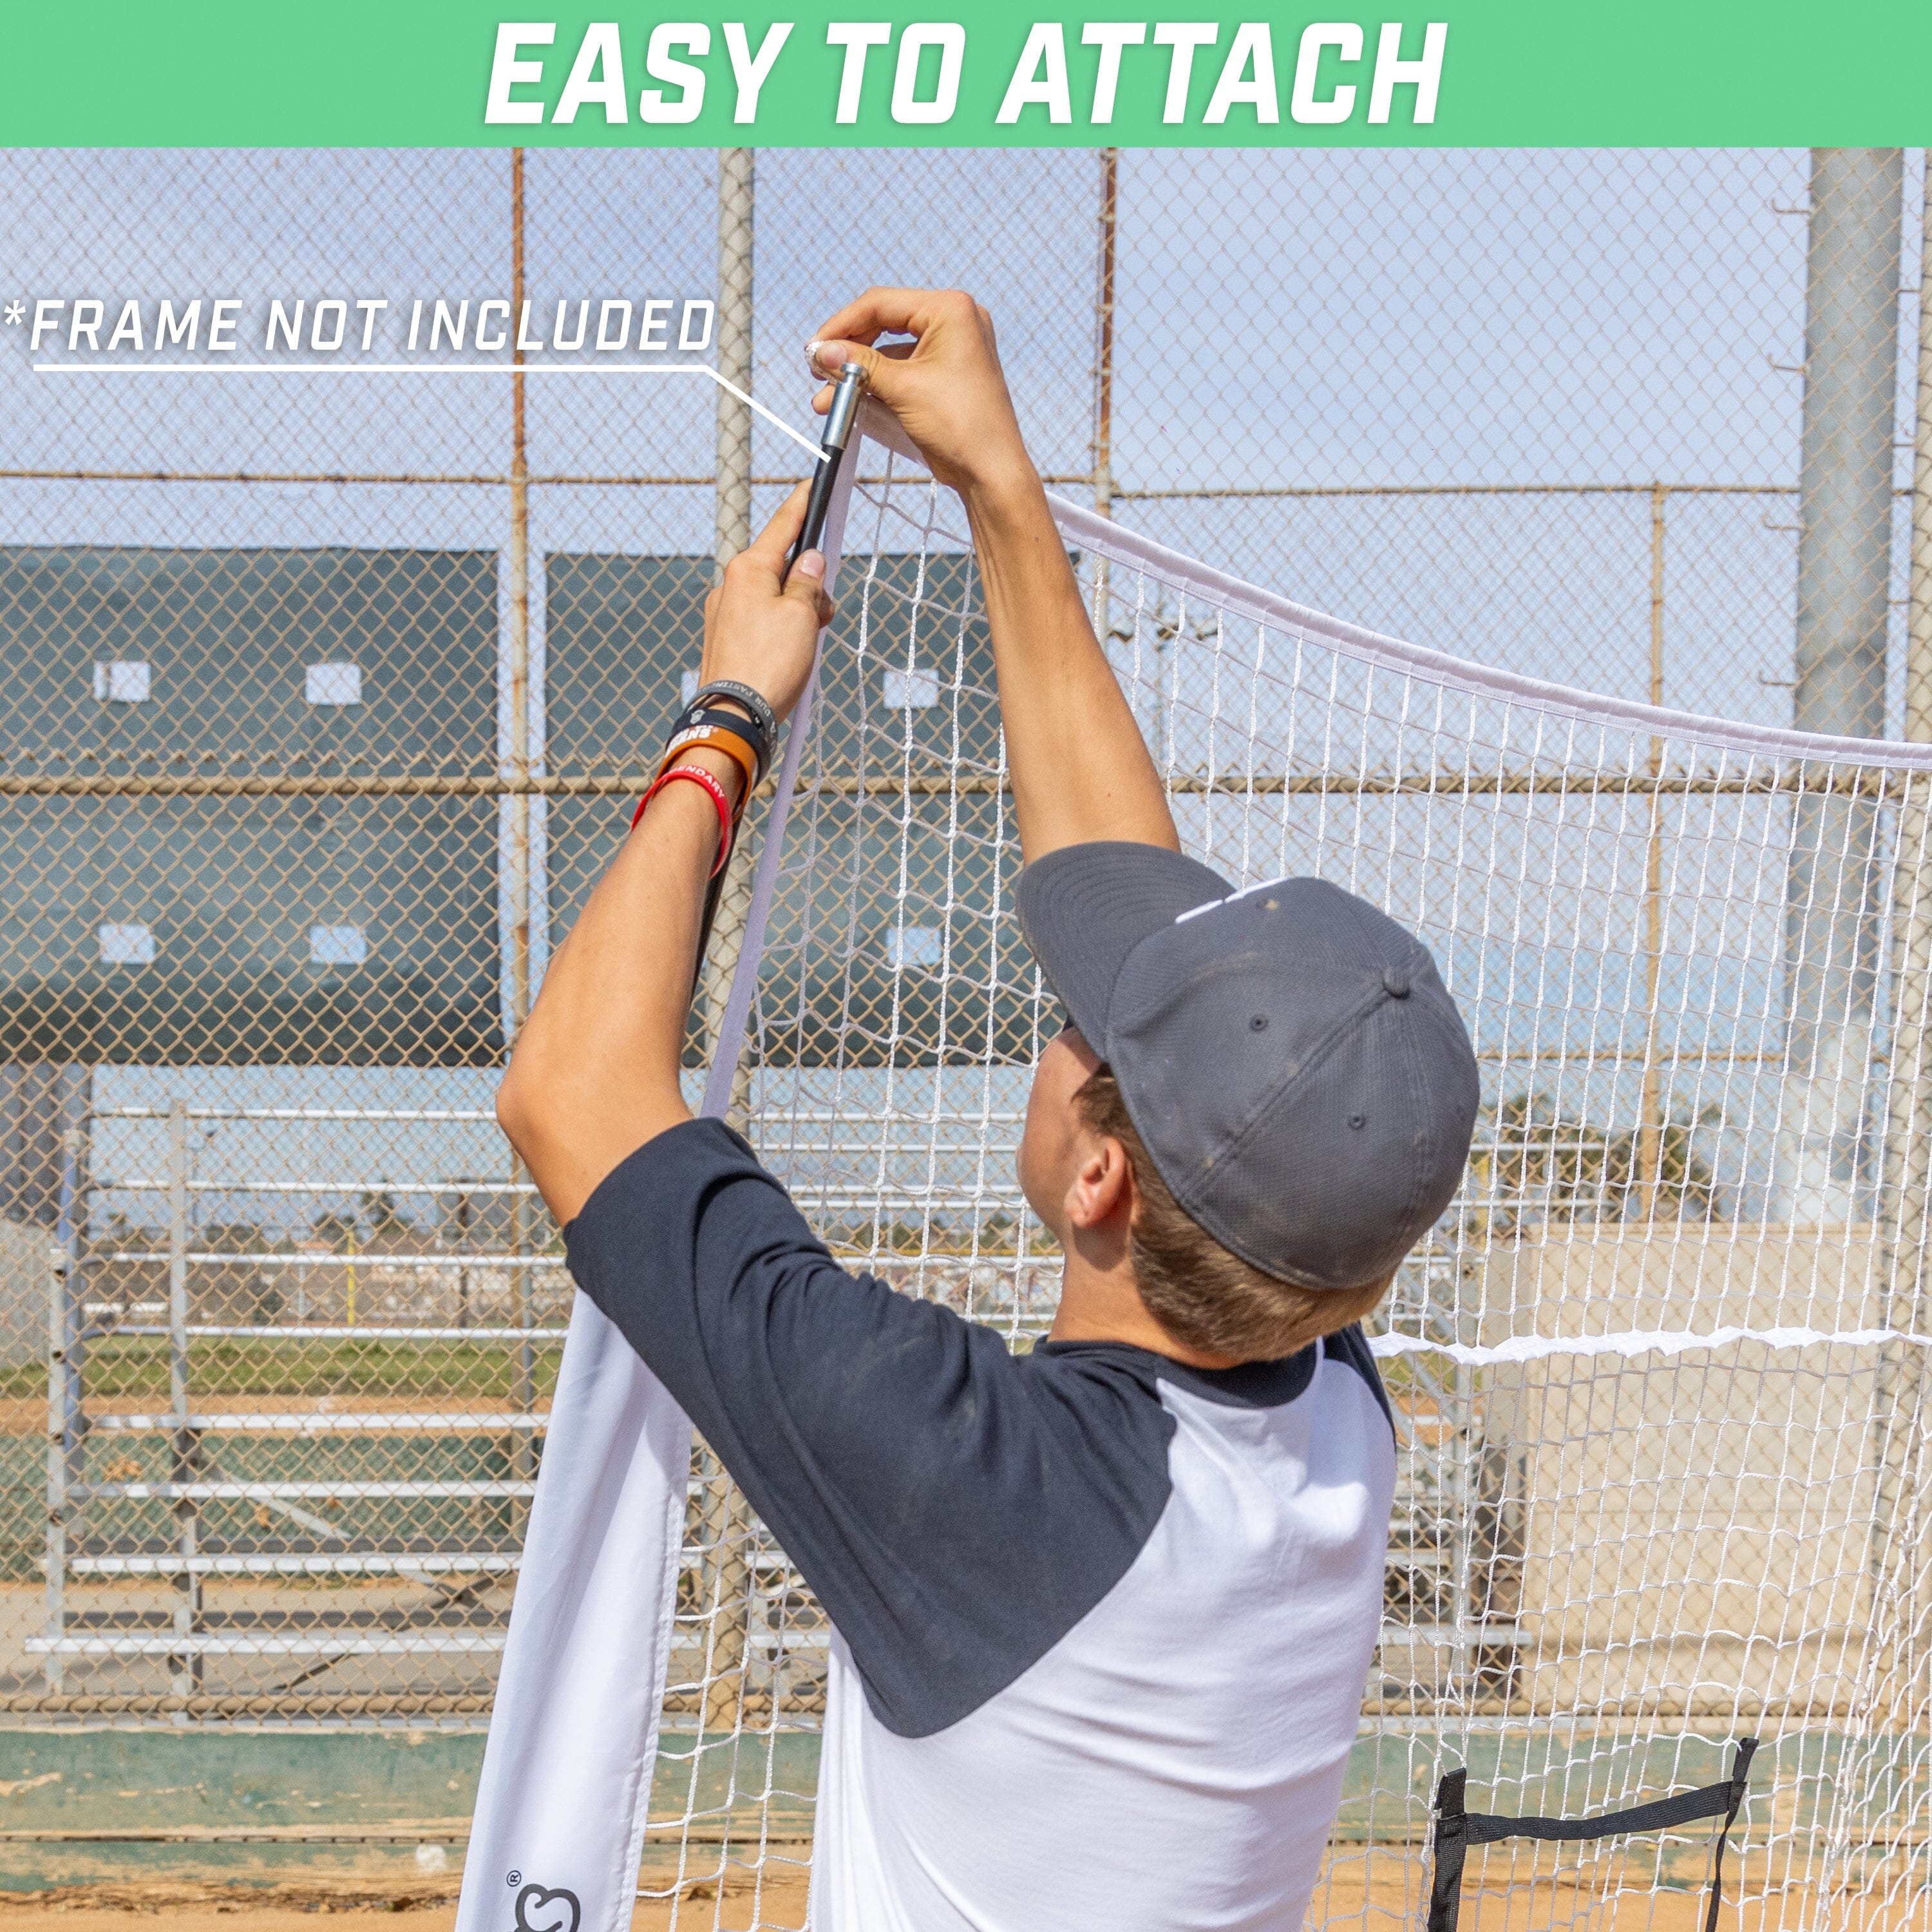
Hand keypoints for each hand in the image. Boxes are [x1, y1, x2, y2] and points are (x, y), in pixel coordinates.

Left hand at [700, 481, 834, 727]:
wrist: (735, 717)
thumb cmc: (769, 664)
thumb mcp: (803, 616)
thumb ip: (809, 583)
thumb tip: (810, 562)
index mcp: (748, 568)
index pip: (783, 525)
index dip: (803, 504)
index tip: (814, 483)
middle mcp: (730, 585)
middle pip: (782, 567)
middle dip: (809, 584)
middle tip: (823, 614)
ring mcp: (723, 612)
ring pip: (773, 597)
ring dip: (798, 612)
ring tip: (805, 646)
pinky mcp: (723, 638)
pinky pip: (760, 620)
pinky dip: (781, 630)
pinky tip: (788, 657)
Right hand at [806, 289, 1034, 501]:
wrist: (991, 471)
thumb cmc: (960, 425)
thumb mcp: (903, 389)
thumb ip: (859, 365)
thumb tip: (820, 351)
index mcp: (950, 310)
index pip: (881, 304)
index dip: (842, 325)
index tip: (813, 348)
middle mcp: (954, 321)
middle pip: (883, 324)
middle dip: (848, 351)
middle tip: (817, 371)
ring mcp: (951, 347)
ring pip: (889, 351)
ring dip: (857, 373)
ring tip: (826, 398)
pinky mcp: (945, 374)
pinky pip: (902, 370)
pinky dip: (876, 385)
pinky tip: (850, 402)